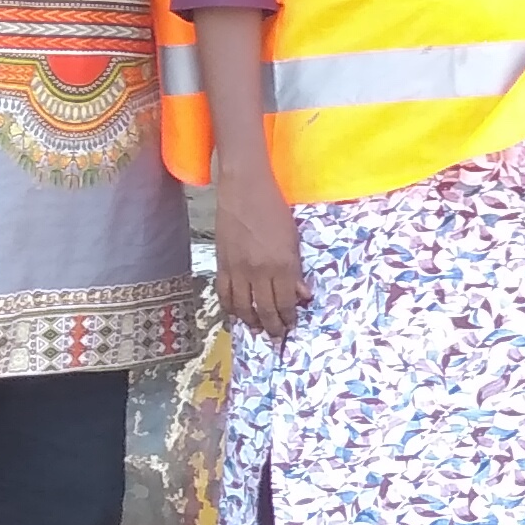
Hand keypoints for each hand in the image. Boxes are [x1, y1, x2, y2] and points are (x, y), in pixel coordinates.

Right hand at [213, 174, 305, 338]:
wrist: (244, 189)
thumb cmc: (274, 209)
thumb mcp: (293, 238)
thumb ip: (295, 270)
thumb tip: (302, 295)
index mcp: (281, 264)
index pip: (286, 303)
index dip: (289, 318)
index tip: (291, 325)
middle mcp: (259, 271)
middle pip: (265, 310)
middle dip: (272, 326)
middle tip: (277, 335)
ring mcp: (237, 269)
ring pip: (242, 307)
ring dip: (251, 322)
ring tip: (258, 328)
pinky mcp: (221, 264)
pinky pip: (224, 294)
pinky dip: (230, 308)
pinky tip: (237, 313)